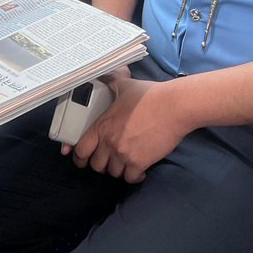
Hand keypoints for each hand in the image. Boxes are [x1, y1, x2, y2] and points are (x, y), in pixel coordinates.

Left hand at [69, 77, 186, 183]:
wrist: (173, 106)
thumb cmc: (150, 94)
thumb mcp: (125, 85)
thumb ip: (111, 82)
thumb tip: (105, 74)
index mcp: (103, 125)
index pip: (81, 149)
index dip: (79, 157)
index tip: (81, 160)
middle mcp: (110, 142)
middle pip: (96, 166)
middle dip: (101, 164)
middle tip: (109, 160)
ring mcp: (124, 154)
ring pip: (113, 173)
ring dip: (118, 170)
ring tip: (125, 163)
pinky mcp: (140, 163)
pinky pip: (130, 178)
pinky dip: (134, 176)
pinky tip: (139, 170)